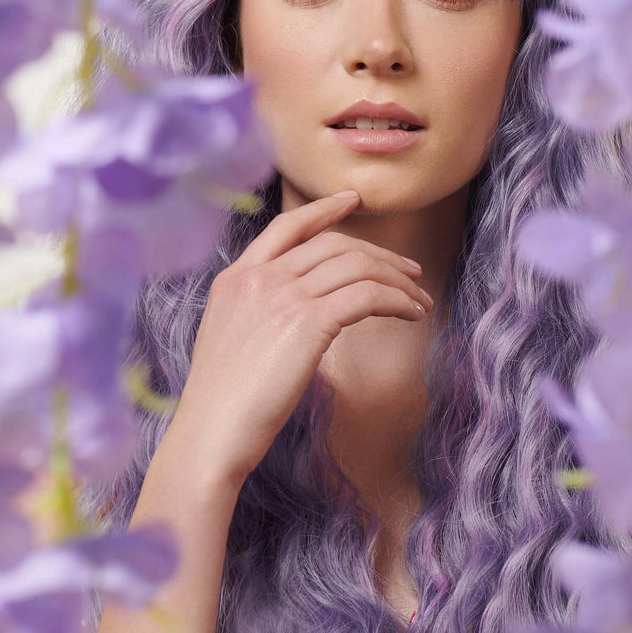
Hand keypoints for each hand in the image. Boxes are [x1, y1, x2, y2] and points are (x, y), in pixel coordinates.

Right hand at [168, 190, 434, 486]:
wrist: (212, 430)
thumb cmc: (223, 403)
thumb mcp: (231, 340)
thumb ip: (259, 314)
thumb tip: (298, 315)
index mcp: (235, 278)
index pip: (286, 227)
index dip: (323, 210)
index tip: (354, 201)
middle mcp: (258, 277)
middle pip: (333, 244)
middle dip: (379, 254)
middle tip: (410, 270)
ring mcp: (281, 295)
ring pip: (356, 265)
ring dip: (397, 280)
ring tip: (419, 299)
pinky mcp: (307, 321)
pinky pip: (367, 295)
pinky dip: (397, 301)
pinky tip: (411, 315)